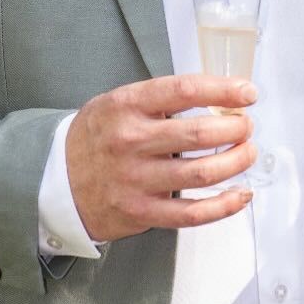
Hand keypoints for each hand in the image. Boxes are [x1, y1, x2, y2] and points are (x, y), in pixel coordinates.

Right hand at [66, 74, 257, 241]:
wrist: (56, 180)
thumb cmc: (98, 137)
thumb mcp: (118, 103)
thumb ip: (162, 99)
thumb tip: (220, 98)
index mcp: (127, 105)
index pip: (184, 90)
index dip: (223, 90)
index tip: (248, 93)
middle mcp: (130, 141)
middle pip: (199, 134)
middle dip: (235, 128)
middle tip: (246, 126)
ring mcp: (136, 179)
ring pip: (202, 173)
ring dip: (236, 162)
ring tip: (247, 152)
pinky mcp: (141, 212)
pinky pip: (192, 213)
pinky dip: (224, 205)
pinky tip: (240, 194)